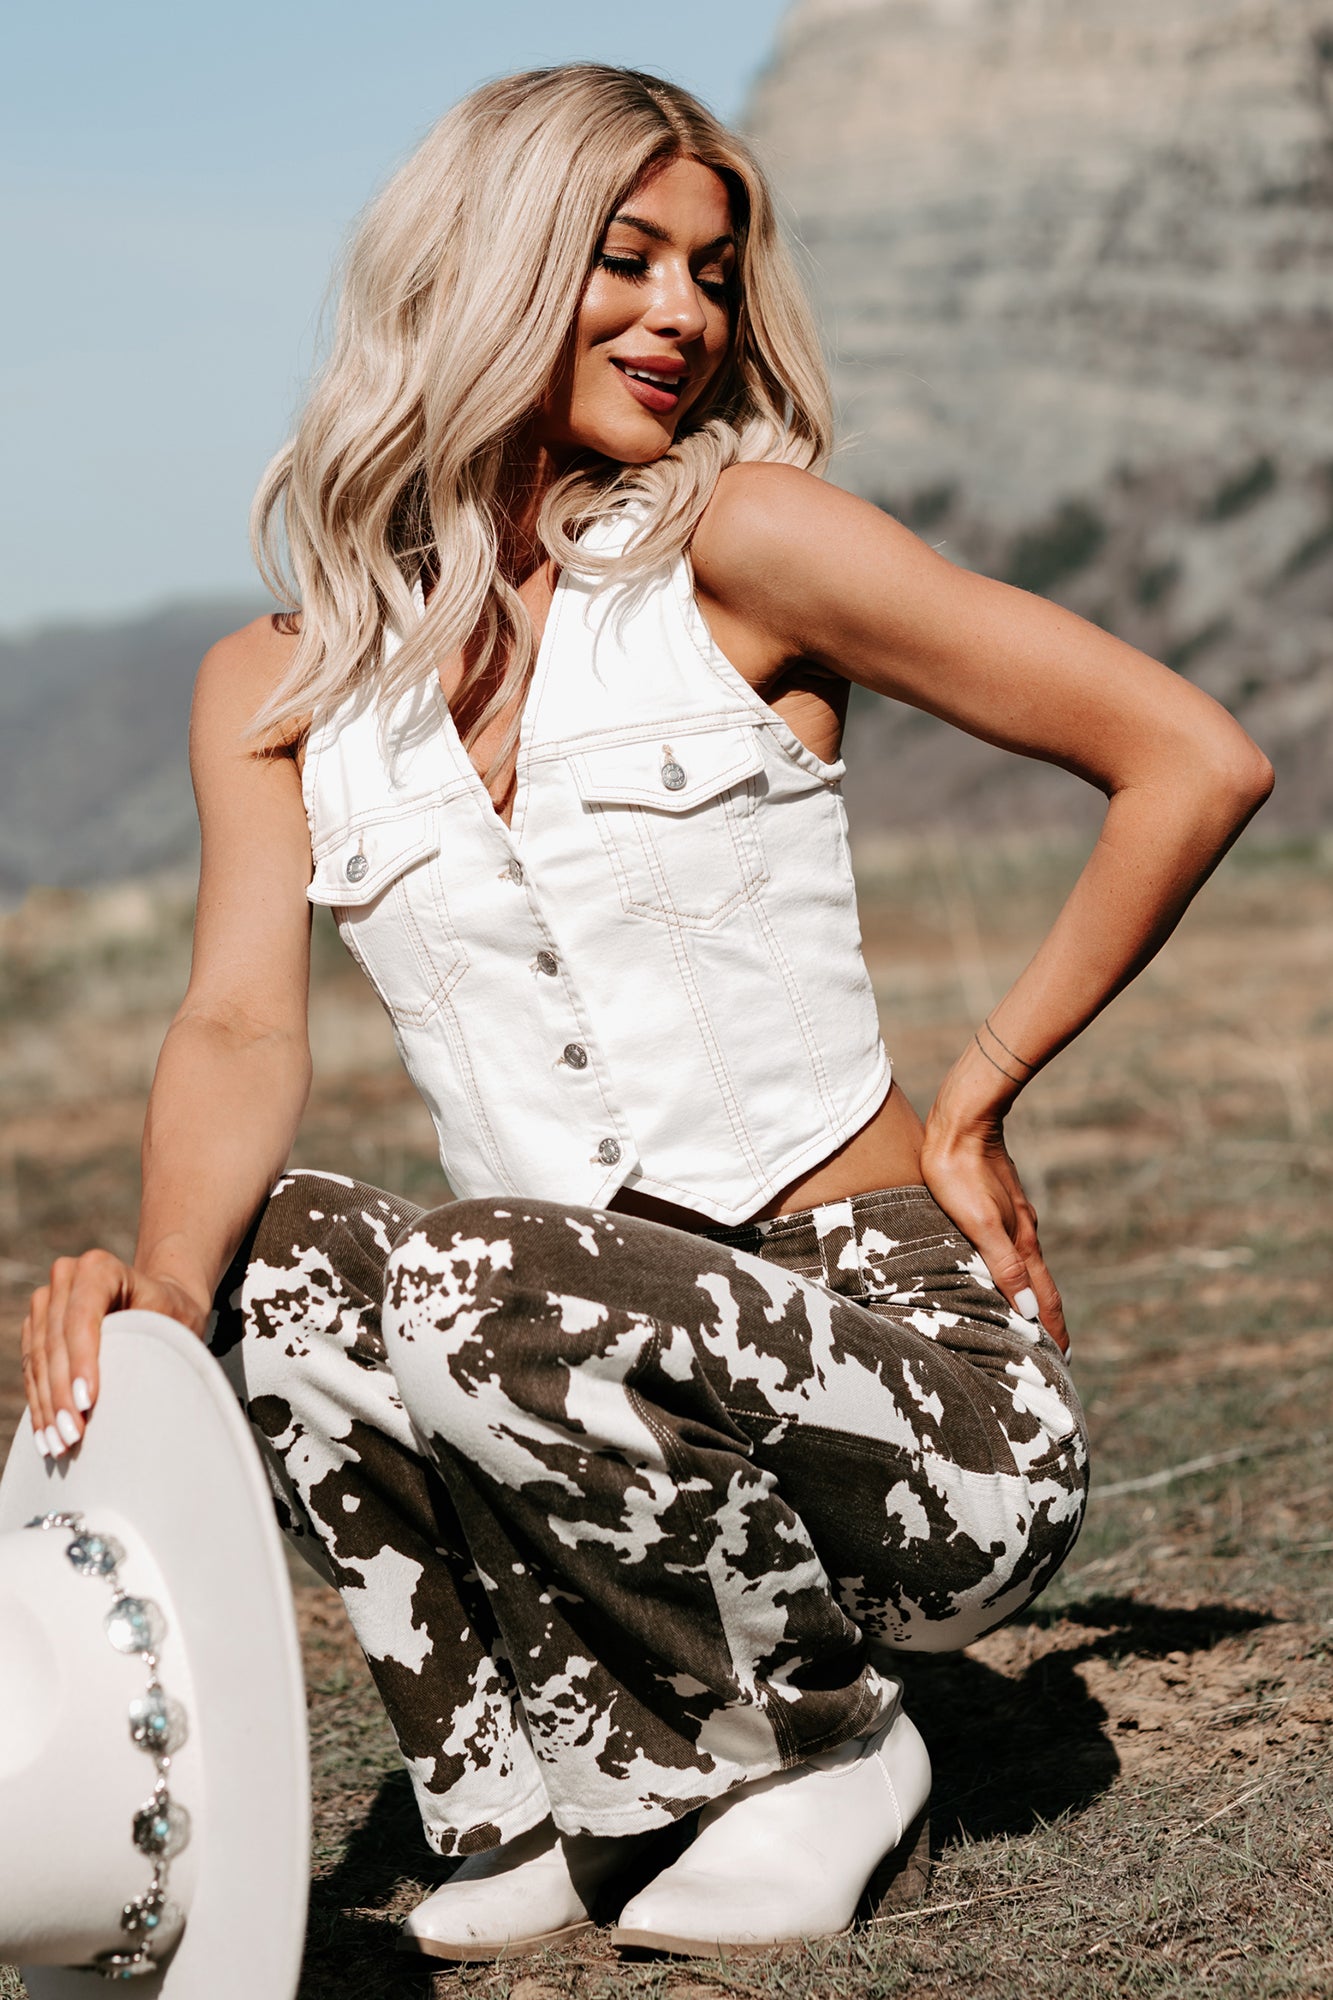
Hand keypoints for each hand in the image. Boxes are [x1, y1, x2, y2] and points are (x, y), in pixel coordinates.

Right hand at [21, 1252, 210, 1458]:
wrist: (160, 1300)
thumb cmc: (174, 1314)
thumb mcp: (175, 1323)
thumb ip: (153, 1346)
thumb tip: (134, 1400)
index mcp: (99, 1267)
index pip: (82, 1318)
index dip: (82, 1362)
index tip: (88, 1403)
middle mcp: (65, 1277)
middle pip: (56, 1343)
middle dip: (63, 1395)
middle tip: (72, 1437)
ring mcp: (46, 1301)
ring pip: (39, 1360)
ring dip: (47, 1406)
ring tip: (58, 1444)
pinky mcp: (36, 1326)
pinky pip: (32, 1369)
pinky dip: (40, 1403)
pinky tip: (46, 1434)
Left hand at [920, 1110, 1068, 1352]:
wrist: (962, 1121)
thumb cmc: (960, 1172)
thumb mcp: (978, 1223)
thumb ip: (1003, 1265)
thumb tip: (1029, 1310)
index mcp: (1021, 1243)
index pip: (1044, 1299)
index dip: (1053, 1331)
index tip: (1062, 1362)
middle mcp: (1023, 1233)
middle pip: (1041, 1286)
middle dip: (1047, 1320)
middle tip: (1052, 1352)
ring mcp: (1013, 1217)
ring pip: (1027, 1266)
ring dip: (1031, 1295)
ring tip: (1029, 1319)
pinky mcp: (998, 1203)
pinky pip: (1012, 1247)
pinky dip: (1016, 1270)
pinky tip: (1004, 1268)